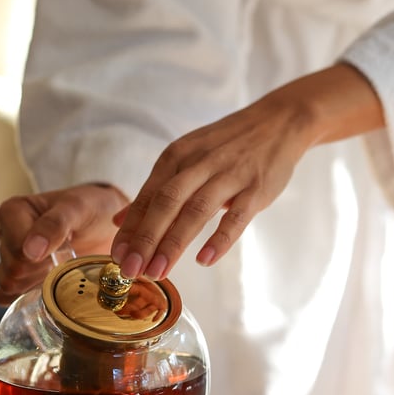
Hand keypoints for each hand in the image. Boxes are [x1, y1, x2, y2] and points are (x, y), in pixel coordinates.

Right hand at [0, 183, 126, 304]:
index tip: (64, 244)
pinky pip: (8, 297)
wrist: (105, 225)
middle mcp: (5, 234)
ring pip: (8, 285)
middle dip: (41, 269)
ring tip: (58, 266)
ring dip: (38, 282)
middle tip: (65, 255)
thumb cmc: (91, 209)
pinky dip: (30, 296)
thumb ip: (54, 224)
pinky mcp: (17, 279)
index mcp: (12, 212)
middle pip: (11, 269)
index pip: (13, 248)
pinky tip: (49, 283)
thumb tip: (30, 252)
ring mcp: (9, 258)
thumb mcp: (78, 208)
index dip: (40, 256)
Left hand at [110, 64, 383, 278]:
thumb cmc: (227, 147)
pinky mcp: (255, 188)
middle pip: (165, 203)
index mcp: (177, 157)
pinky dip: (219, 239)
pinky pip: (236, 217)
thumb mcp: (185, 159)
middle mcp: (198, 163)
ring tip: (158, 272)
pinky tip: (204, 260)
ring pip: (195, 211)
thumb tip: (120, 222)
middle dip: (146, 239)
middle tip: (131, 270)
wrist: (277, 122)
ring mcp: (228, 175)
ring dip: (174, 243)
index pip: (146, 197)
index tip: (116, 257)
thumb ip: (155, 191)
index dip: (130, 229)